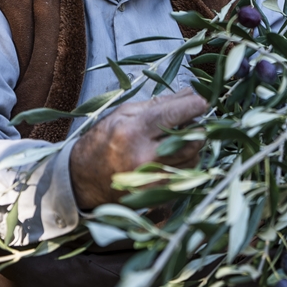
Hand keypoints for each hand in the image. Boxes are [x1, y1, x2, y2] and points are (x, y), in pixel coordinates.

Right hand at [69, 90, 205, 209]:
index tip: (203, 100)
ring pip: (193, 157)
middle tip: (191, 121)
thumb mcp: (123, 113)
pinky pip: (186, 174)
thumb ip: (158, 104)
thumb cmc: (101, 142)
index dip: (194, 105)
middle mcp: (145, 156)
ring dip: (193, 145)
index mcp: (133, 131)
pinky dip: (186, 161)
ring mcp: (153, 177)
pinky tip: (174, 155)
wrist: (83, 179)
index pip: (175, 114)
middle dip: (197, 127)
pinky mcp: (157, 192)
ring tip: (179, 138)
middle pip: (191, 139)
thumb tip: (188, 94)